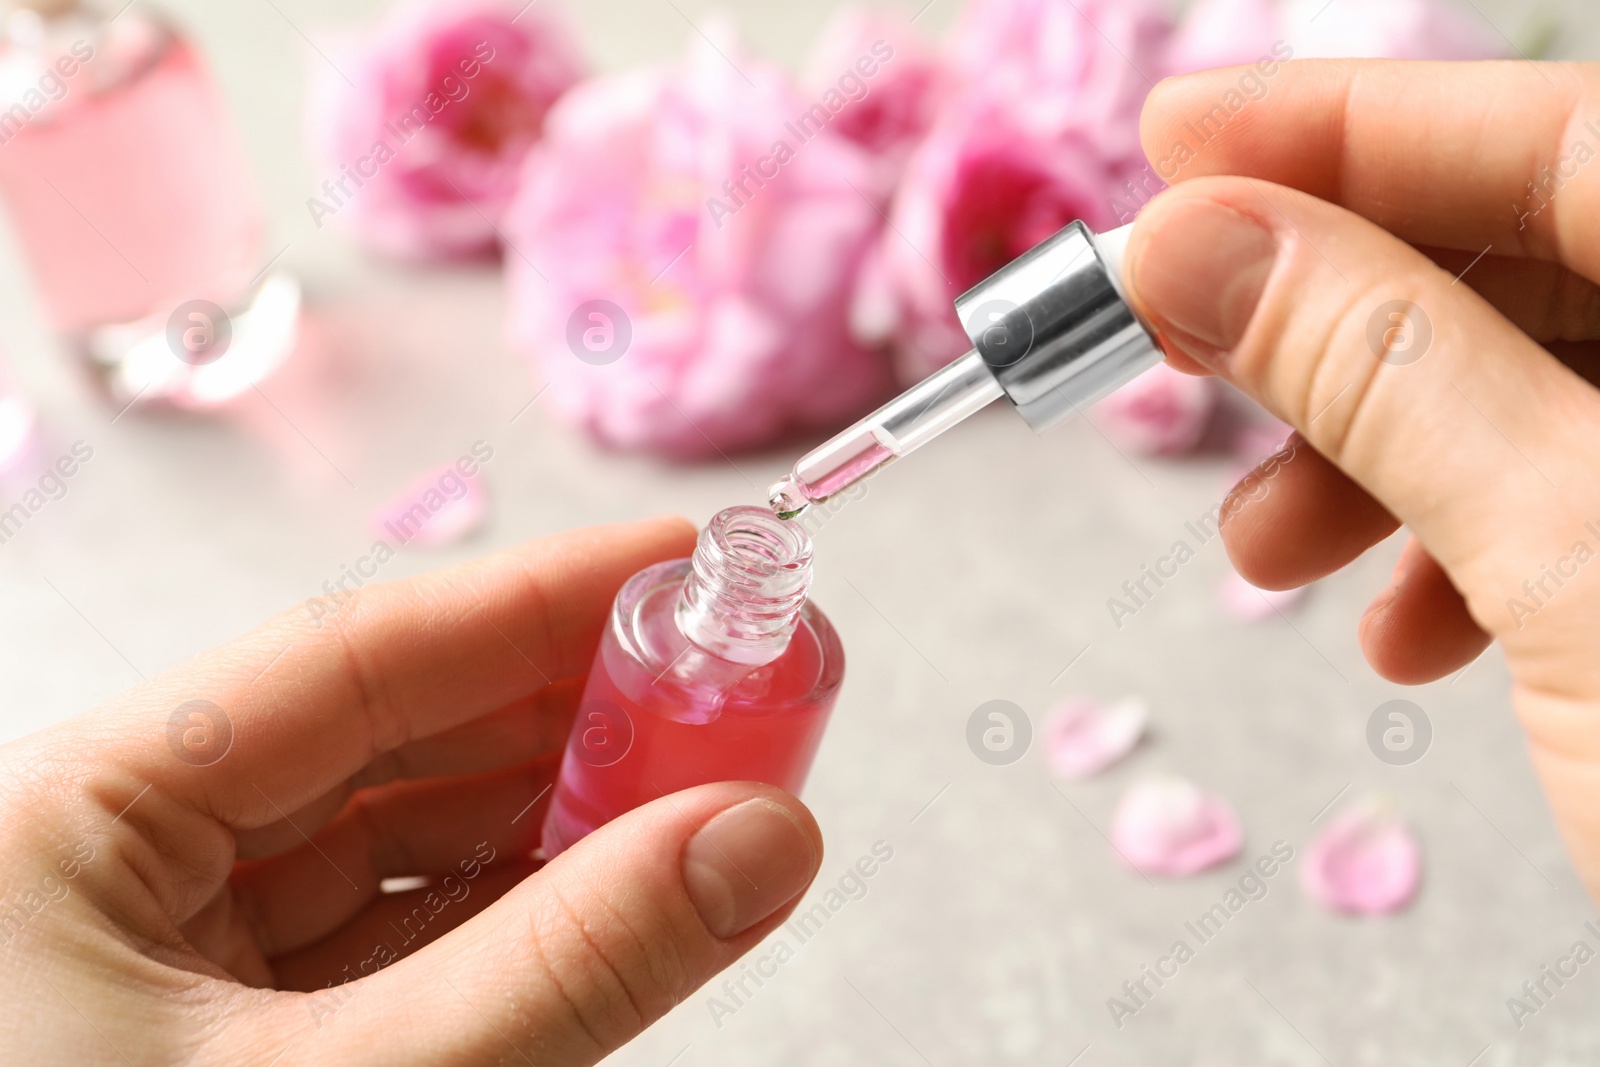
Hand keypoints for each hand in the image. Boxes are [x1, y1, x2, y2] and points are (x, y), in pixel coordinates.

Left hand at [0, 517, 821, 1063]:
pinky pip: (399, 939)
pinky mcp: (231, 1036)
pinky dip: (518, 914)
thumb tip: (752, 841)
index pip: (357, 657)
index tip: (687, 563)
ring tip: (704, 783)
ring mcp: (177, 955)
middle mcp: (120, 863)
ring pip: (408, 841)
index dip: (542, 600)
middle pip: (394, 738)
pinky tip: (620, 889)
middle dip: (574, 710)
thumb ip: (561, 972)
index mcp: (77, 821)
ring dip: (562, 812)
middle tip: (733, 686)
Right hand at [1124, 60, 1599, 894]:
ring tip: (1269, 548)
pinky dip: (1453, 549)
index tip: (1177, 145)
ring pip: (1531, 388)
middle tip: (1184, 342)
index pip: (1561, 135)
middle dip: (1334, 317)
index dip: (1346, 125)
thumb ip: (1390, 371)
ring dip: (1371, 457)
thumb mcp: (1580, 558)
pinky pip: (1565, 500)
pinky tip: (1407, 630)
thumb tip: (1204, 247)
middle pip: (1530, 255)